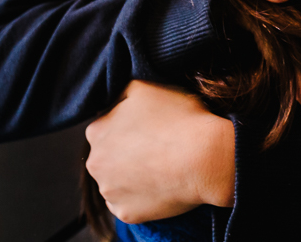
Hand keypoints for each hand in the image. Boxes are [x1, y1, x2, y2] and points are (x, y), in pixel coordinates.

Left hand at [84, 80, 234, 222]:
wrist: (205, 157)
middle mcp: (95, 163)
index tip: (150, 126)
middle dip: (126, 151)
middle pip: (108, 155)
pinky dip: (143, 195)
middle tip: (156, 145)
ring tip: (163, 166)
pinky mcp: (127, 213)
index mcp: (97, 131)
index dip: (129, 124)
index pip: (107, 126)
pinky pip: (131, 203)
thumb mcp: (145, 86)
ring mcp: (110, 192)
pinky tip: (162, 184)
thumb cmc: (179, 118)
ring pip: (117, 181)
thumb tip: (115, 101)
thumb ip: (121, 92)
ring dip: (133, 174)